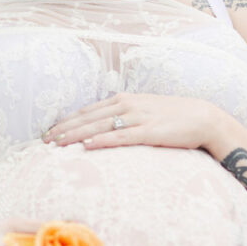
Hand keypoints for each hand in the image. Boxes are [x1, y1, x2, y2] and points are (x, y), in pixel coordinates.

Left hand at [43, 92, 212, 150]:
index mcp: (123, 100)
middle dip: (63, 129)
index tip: (49, 131)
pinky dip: (102, 140)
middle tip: (43, 141)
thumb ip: (123, 117)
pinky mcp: (148, 132)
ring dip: (75, 135)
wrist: (203, 117)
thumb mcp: (144, 111)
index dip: (66, 121)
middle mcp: (126, 106)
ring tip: (56, 145)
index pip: (87, 111)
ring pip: (98, 127)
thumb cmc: (173, 117)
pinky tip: (87, 145)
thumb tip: (104, 127)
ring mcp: (137, 118)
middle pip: (87, 118)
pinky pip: (120, 137)